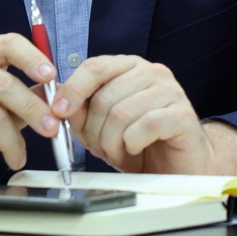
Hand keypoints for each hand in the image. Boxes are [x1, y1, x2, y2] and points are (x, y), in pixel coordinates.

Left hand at [51, 54, 211, 174]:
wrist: (177, 168)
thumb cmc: (141, 144)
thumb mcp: (101, 128)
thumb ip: (80, 112)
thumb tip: (53, 98)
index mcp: (130, 68)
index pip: (95, 67)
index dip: (73, 89)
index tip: (59, 110)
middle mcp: (152, 73)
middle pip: (104, 97)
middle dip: (93, 130)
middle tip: (98, 147)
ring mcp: (171, 91)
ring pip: (121, 113)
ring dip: (111, 141)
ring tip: (117, 151)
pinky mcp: (183, 114)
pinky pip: (144, 126)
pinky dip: (132, 144)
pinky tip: (135, 149)